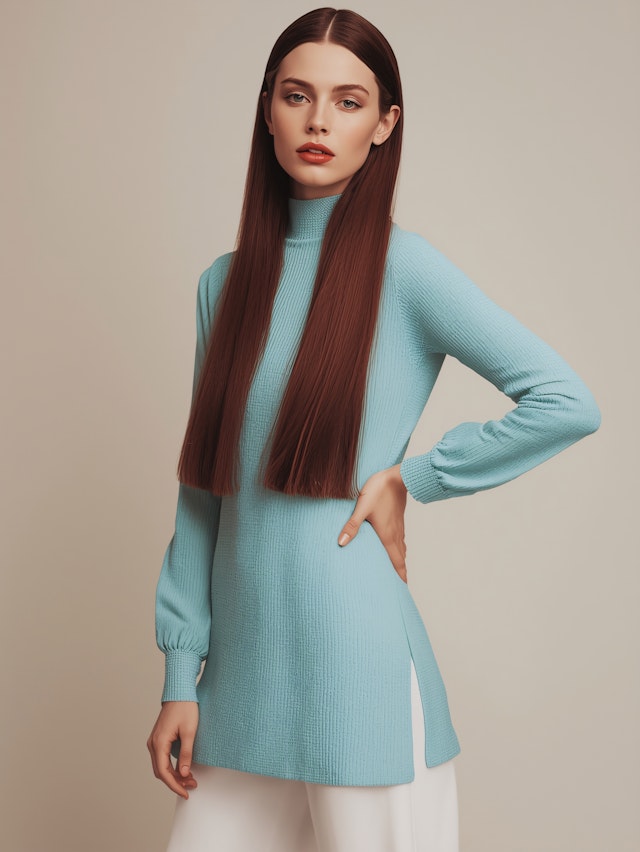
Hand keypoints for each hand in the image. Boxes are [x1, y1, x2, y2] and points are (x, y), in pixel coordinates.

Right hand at [147, 701, 198, 798]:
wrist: (180, 693)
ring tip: (191, 779)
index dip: (174, 785)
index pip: (164, 772)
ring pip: (161, 766)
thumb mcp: (189, 732)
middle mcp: (153, 744)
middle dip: (176, 782)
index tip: (185, 793)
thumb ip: (186, 754)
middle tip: (192, 786)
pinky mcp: (159, 739)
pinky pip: (162, 758)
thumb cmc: (185, 708)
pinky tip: (184, 769)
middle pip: (161, 771)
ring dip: (174, 775)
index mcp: (159, 743)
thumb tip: (184, 773)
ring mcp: (154, 741)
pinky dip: (172, 766)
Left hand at [338, 463, 408, 582]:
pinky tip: (394, 545)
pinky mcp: (398, 518)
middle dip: (401, 572)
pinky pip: (400, 538)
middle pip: (401, 558)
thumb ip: (352, 525)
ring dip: (400, 560)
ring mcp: (398, 526)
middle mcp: (395, 534)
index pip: (396, 561)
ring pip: (402, 548)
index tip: (403, 588)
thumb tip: (341, 542)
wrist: (397, 476)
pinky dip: (400, 548)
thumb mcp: (362, 507)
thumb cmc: (379, 490)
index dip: (400, 575)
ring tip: (398, 568)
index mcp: (387, 535)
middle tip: (400, 584)